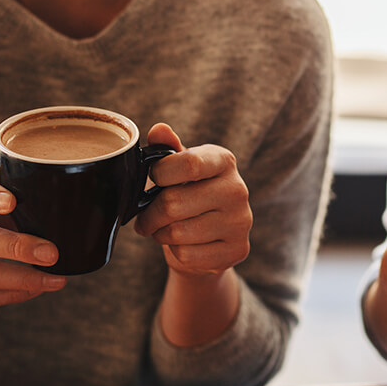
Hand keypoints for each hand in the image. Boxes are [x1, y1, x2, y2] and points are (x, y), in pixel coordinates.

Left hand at [134, 124, 251, 277]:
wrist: (212, 237)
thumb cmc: (189, 194)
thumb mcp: (178, 169)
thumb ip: (167, 150)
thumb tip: (158, 130)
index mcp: (223, 161)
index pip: (188, 164)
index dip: (160, 174)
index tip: (154, 179)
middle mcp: (238, 189)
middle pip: (174, 203)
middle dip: (150, 214)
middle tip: (146, 217)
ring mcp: (241, 221)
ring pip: (177, 232)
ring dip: (161, 234)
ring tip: (164, 229)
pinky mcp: (238, 250)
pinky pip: (188, 255)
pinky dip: (176, 252)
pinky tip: (184, 244)